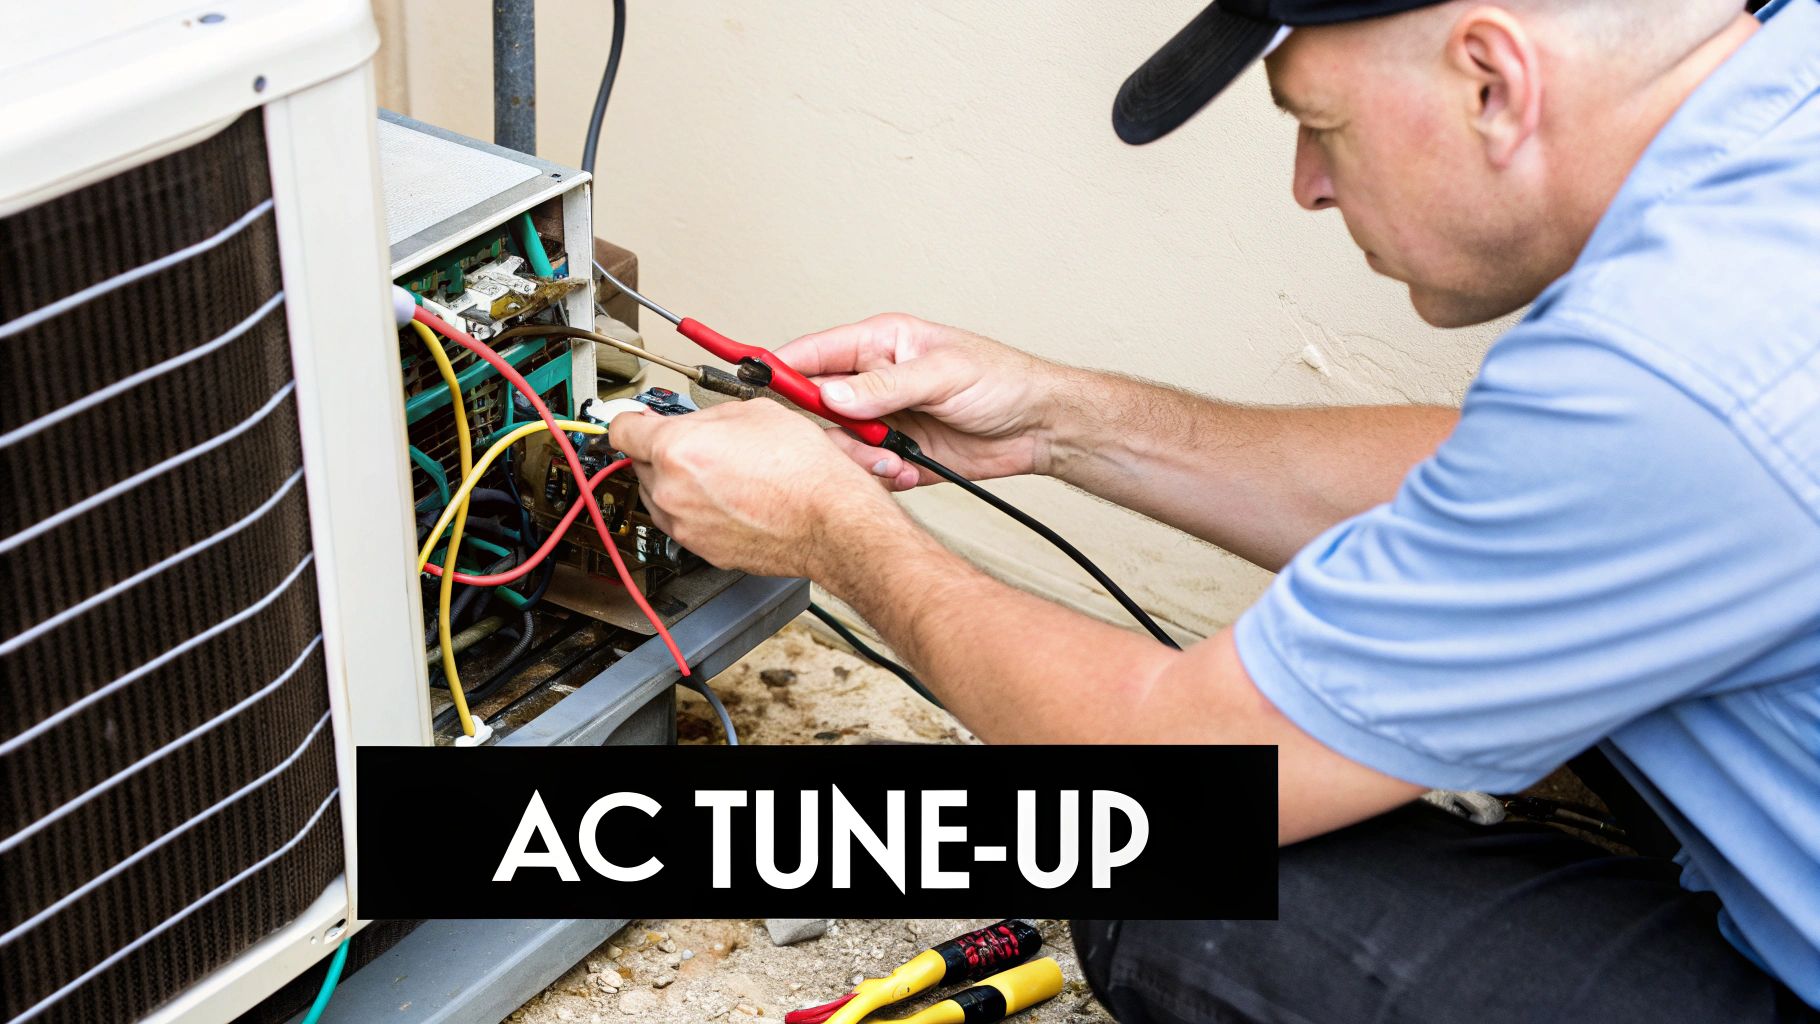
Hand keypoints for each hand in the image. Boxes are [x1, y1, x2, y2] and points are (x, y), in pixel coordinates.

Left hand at [607, 399, 902, 578]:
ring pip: (660, 496)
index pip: (621, 429)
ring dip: (678, 483)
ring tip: (722, 475)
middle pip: (640, 464)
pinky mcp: (702, 550)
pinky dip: (698, 511)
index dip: (631, 419)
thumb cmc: (803, 470)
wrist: (830, 521)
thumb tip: (696, 421)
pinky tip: (731, 499)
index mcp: (676, 448)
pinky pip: (685, 523)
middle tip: (700, 445)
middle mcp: (671, 491)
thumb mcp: (755, 412)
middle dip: (663, 451)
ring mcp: (684, 525)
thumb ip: (708, 416)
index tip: (636, 420)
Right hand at [773, 313, 1062, 489]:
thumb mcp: (943, 373)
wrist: (1039, 428)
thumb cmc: (1001, 381)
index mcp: (878, 345)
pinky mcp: (895, 456)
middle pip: (815, 407)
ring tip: (891, 460)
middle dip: (826, 429)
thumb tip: (833, 394)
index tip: (756, 386)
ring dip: (858, 458)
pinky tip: (905, 472)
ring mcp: (882, 422)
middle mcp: (873, 384)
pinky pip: (865, 473)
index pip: (813, 355)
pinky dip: (879, 478)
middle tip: (849, 440)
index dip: (780, 370)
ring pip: (837, 446)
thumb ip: (885, 385)